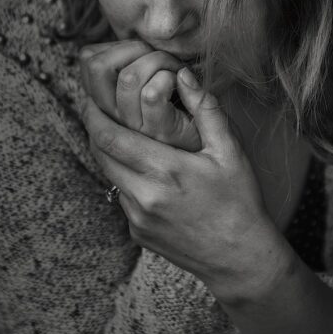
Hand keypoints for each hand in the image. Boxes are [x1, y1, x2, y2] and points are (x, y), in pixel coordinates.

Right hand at [79, 40, 200, 150]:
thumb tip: (113, 44)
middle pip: (97, 66)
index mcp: (107, 102)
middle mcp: (115, 116)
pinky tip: (183, 81)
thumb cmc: (183, 105)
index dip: (115, 45)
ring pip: (129, 77)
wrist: (213, 142)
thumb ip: (128, 65)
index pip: (87, 60)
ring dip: (158, 60)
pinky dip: (171, 77)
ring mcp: (136, 127)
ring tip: (175, 68)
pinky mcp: (160, 131)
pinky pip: (152, 94)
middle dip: (133, 47)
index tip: (142, 52)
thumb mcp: (146, 83)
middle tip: (158, 55)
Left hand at [80, 66, 281, 298]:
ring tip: (120, 134)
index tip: (92, 97)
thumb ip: (206, 109)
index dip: (94, 114)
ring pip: (109, 175)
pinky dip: (126, 178)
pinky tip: (145, 170)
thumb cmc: (240, 201)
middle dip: (95, 128)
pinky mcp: (137, 233)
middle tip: (96, 107)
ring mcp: (137, 218)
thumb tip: (183, 75)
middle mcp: (143, 196)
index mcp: (165, 170)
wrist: (240, 259)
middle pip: (100, 154)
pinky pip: (122, 197)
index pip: (110, 137)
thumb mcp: (230, 151)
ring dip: (110, 154)